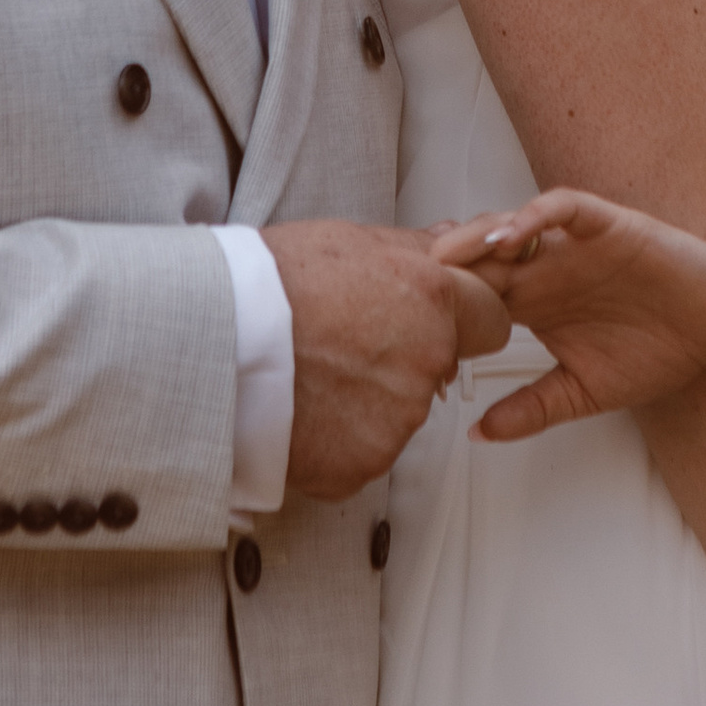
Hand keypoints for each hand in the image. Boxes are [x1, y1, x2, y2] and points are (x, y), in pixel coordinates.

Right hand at [264, 221, 510, 501]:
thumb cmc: (270, 286)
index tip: (431, 323)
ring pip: (401, 414)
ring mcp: (398, 420)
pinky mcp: (364, 464)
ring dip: (369, 402)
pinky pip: (364, 453)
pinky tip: (304, 410)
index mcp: (432, 301)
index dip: (460, 321)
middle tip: (350, 347)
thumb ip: (412, 250)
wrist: (215, 344)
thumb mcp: (349, 241)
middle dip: (407, 361)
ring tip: (314, 375)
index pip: (490, 320)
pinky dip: (339, 440)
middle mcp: (426, 363)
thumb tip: (449, 241)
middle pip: (440, 369)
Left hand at [429, 191, 705, 438]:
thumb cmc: (657, 348)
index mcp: (534, 305)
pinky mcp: (607, 225)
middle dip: (445, 268)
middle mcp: (545, 269)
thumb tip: (478, 434)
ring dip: (479, 235)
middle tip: (408, 282)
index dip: (440, 308)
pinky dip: (537, 214)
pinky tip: (515, 231)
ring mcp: (572, 245)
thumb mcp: (585, 390)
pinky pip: (565, 208)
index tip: (404, 331)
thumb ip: (533, 407)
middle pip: (480, 258)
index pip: (473, 298)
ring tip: (450, 255)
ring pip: (512, 226)